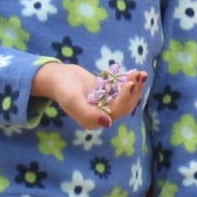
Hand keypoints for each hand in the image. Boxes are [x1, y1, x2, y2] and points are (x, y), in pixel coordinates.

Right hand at [31, 62, 147, 128]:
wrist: (55, 76)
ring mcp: (104, 104)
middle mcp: (101, 115)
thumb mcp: (72, 100)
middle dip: (134, 91)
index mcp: (94, 121)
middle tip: (140, 75)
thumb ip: (87, 113)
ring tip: (141, 73)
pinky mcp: (106, 94)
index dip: (126, 98)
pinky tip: (135, 72)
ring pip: (125, 98)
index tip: (130, 83)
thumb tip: (108, 123)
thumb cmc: (62, 87)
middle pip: (124, 106)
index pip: (116, 112)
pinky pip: (121, 89)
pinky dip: (128, 81)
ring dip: (134, 86)